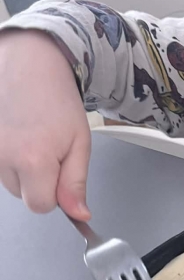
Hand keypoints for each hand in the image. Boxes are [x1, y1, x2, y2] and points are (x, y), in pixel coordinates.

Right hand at [0, 29, 91, 218]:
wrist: (30, 65)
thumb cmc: (57, 100)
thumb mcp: (79, 144)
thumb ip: (75, 184)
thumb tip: (79, 215)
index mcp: (33, 160)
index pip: (41, 206)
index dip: (55, 195)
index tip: (60, 173)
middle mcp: (3, 156)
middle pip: (23, 196)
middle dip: (39, 182)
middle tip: (48, 150)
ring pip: (9, 182)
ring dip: (22, 170)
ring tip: (32, 139)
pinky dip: (9, 159)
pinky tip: (18, 137)